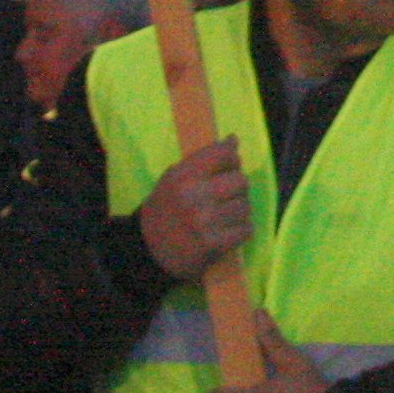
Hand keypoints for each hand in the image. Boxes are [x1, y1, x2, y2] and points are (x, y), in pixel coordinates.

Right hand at [137, 138, 252, 279]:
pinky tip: (227, 231)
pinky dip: (240, 231)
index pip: (223, 154)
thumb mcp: (172, 179)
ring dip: (239, 211)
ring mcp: (204, 222)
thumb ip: (201, 160)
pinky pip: (245, 230)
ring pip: (245, 207)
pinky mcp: (213, 245)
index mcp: (181, 176)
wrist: (147, 252)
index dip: (232, 159)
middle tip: (226, 195)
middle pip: (241, 181)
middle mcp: (193, 197)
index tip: (230, 166)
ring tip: (225, 215)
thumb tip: (233, 140)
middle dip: (238, 188)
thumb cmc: (163, 211)